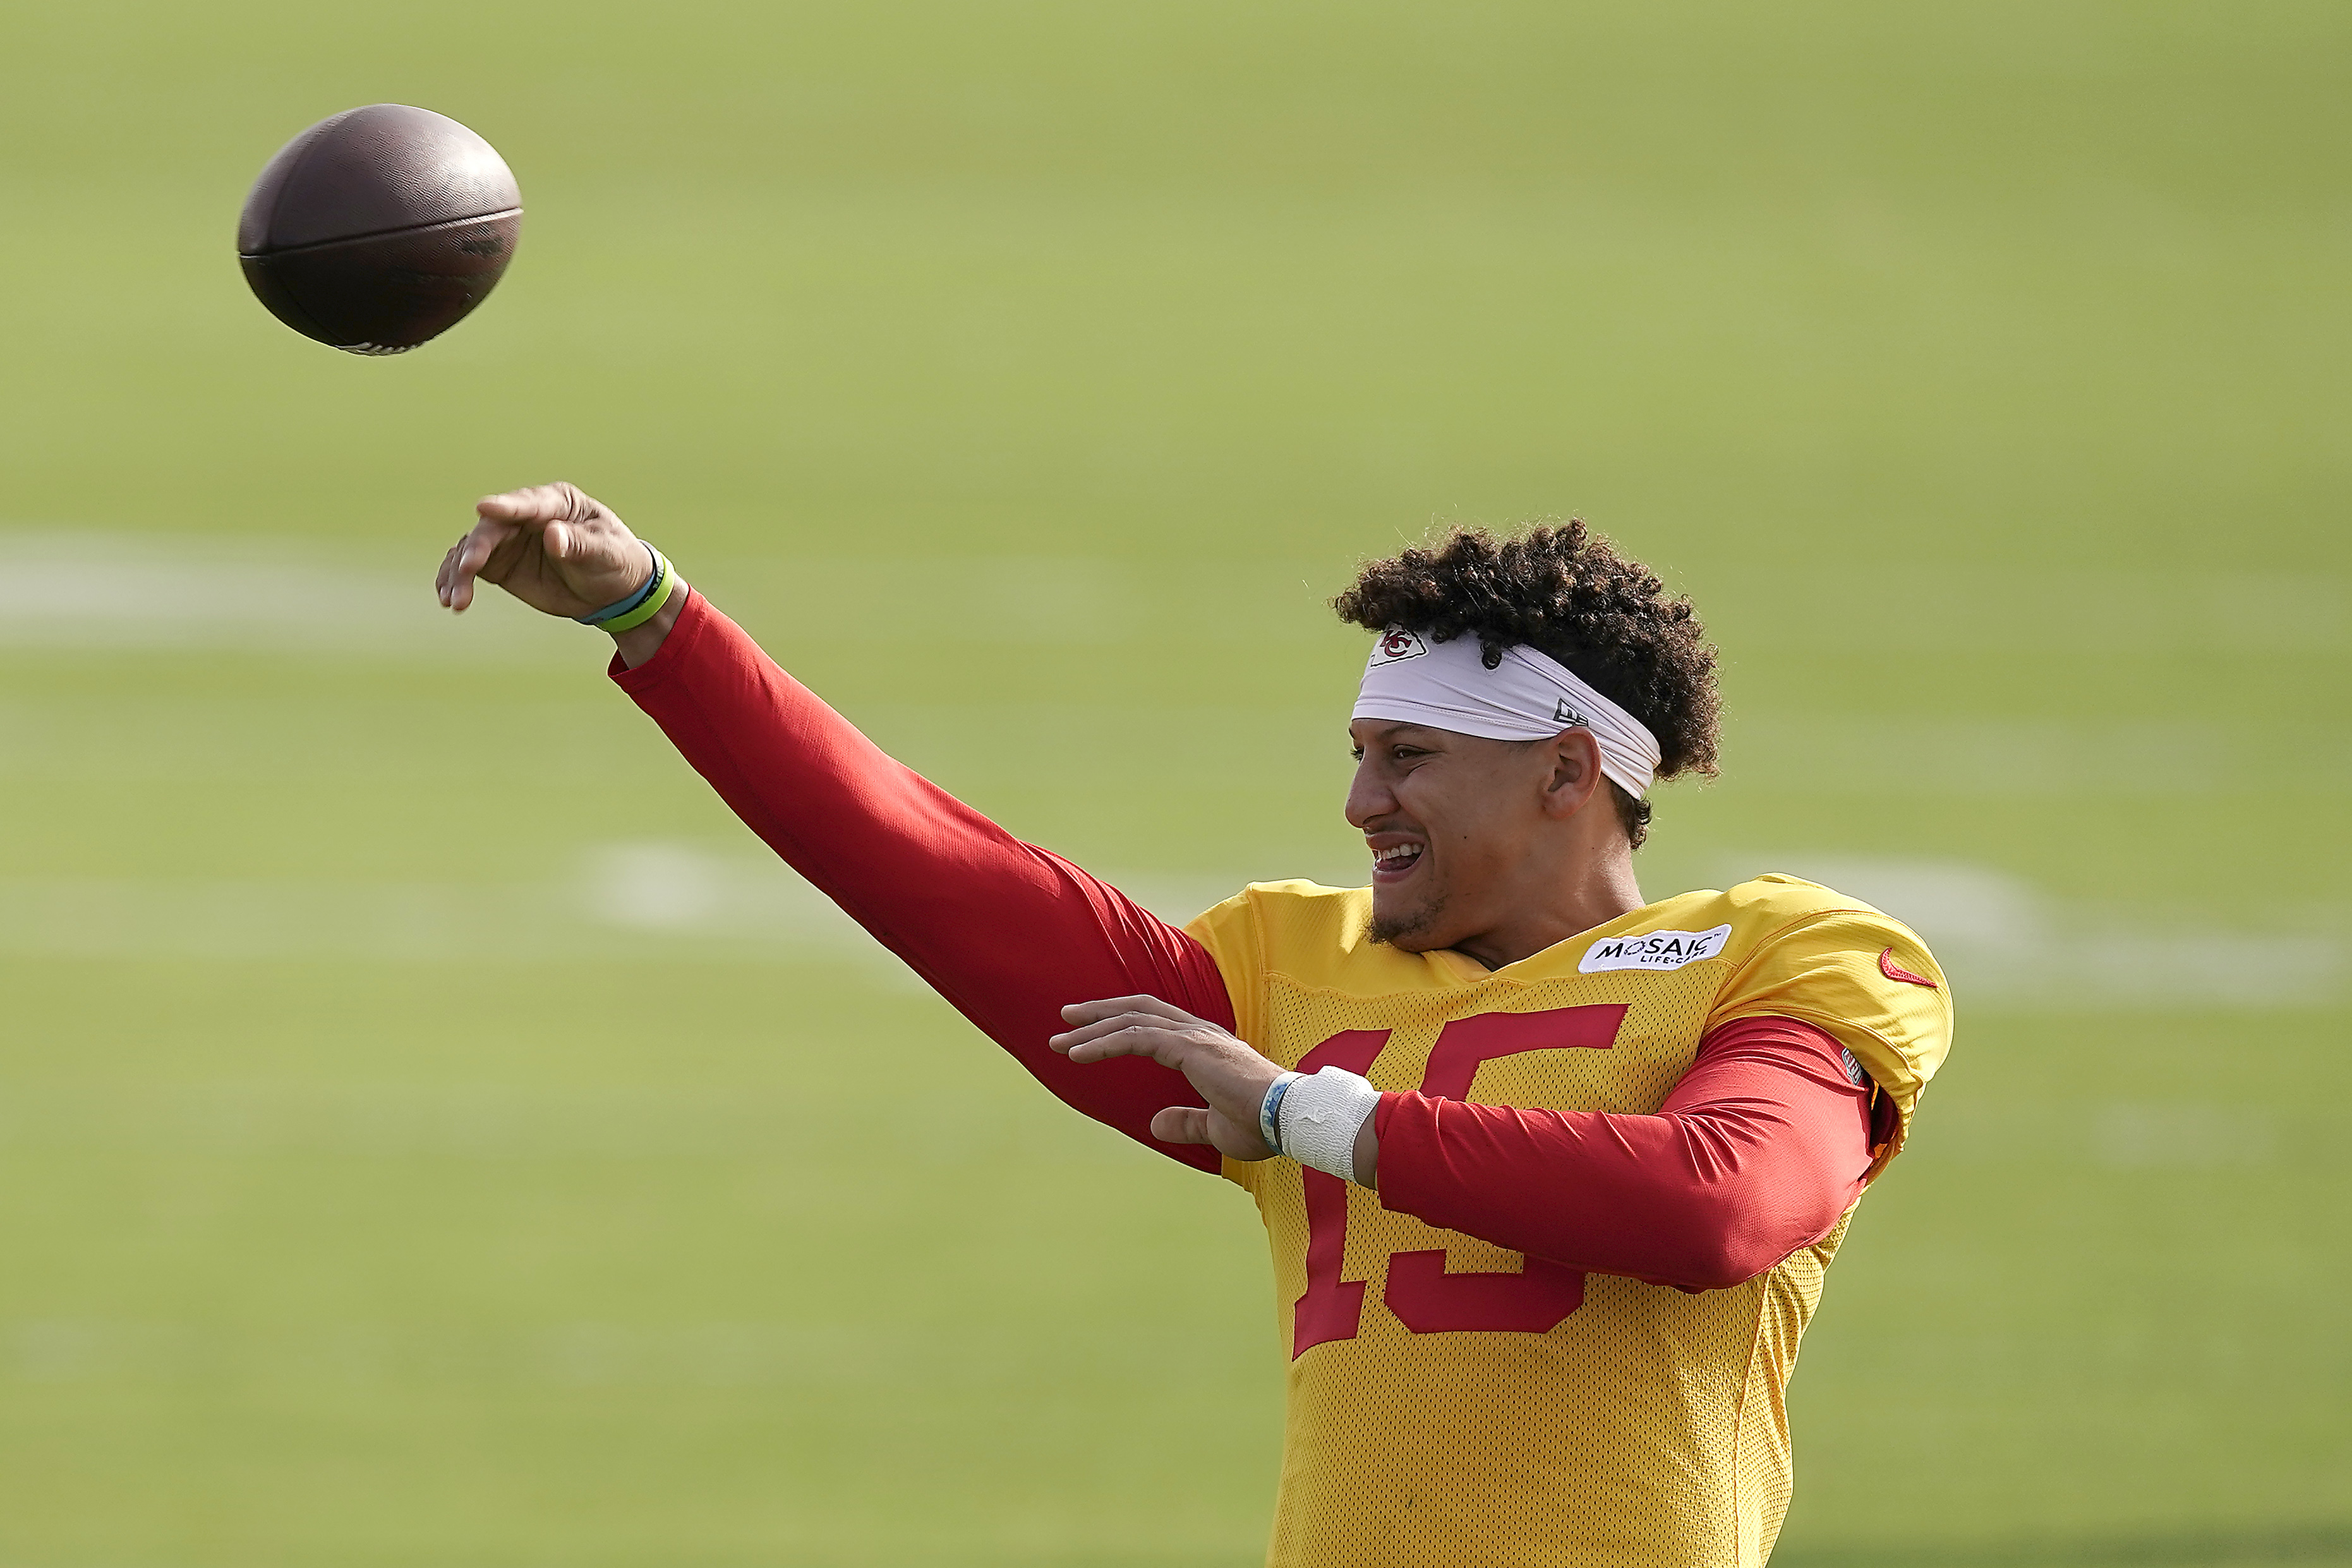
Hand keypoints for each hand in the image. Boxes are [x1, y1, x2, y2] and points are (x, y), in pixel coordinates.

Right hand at [436, 481, 650, 619]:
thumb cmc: (614, 560)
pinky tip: (449, 598)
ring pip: (472, 548)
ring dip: (458, 571)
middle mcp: (525, 516)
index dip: (506, 506)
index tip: (484, 508)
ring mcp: (509, 539)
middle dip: (476, 548)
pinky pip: (468, 567)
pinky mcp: (499, 563)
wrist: (613, 590)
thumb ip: (580, 545)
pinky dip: (455, 580)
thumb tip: (554, 535)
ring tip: (454, 599)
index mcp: (557, 503)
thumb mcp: (605, 553)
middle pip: (492, 527)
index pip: (528, 504)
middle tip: (467, 570)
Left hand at [1051, 995, 1283, 1161]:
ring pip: (1132, 1020)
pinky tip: (1078, 1054)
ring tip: (1059, 1039)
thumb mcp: (1215, 1126)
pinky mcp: (1190, 1048)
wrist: (1289, 1119)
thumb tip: (1155, 1123)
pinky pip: (1137, 1038)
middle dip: (1100, 1012)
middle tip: (1065, 1018)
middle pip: (1139, 1009)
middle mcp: (1199, 1033)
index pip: (1156, 1022)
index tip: (1089, 1030)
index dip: (1121, 1022)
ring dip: (1092, 1028)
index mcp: (1206, 1046)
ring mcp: (1195, 1037)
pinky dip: (1104, 1043)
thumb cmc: (1263, 1124)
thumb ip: (1185, 1121)